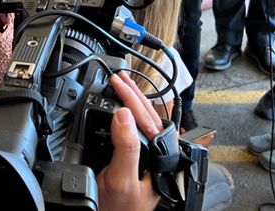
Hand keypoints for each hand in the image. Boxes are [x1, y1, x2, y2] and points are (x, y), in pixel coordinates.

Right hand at [96, 73, 160, 210]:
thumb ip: (126, 147)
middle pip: (148, 117)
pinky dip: (127, 118)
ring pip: (144, 124)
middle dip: (133, 94)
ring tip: (123, 85)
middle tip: (119, 77)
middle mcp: (156, 158)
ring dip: (132, 103)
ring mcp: (146, 161)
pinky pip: (134, 134)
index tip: (116, 81)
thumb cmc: (120, 210)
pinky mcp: (134, 164)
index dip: (131, 97)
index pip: (146, 119)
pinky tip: (123, 111)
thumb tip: (124, 114)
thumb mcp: (121, 178)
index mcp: (158, 159)